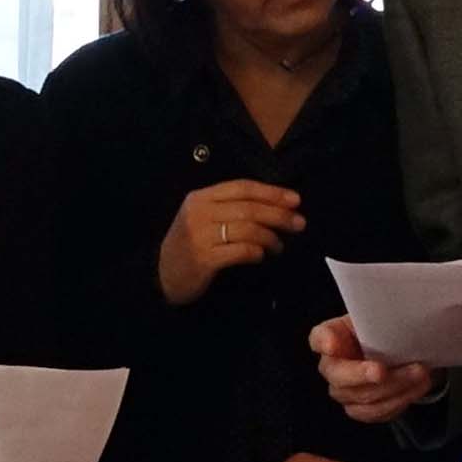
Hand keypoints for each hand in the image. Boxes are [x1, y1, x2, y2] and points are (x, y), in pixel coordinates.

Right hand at [155, 180, 305, 304]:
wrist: (162, 274)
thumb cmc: (189, 244)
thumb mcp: (202, 217)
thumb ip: (229, 207)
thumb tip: (274, 206)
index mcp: (200, 197)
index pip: (242, 187)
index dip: (272, 192)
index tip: (295, 200)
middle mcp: (199, 213)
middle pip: (249, 208)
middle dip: (279, 215)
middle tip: (299, 223)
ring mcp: (200, 236)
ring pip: (248, 229)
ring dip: (271, 237)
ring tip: (279, 245)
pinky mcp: (204, 258)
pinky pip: (241, 251)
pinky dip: (257, 252)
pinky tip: (262, 255)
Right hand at [309, 314, 438, 425]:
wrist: (403, 354)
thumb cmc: (387, 332)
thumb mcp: (384, 318)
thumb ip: (383, 317)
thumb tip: (394, 316)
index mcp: (334, 335)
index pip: (319, 338)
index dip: (324, 342)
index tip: (332, 345)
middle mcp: (333, 367)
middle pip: (337, 376)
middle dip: (361, 375)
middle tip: (382, 371)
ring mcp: (345, 391)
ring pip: (360, 398)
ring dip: (392, 388)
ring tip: (418, 374)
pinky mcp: (362, 409)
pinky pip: (376, 412)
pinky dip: (399, 401)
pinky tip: (417, 387)